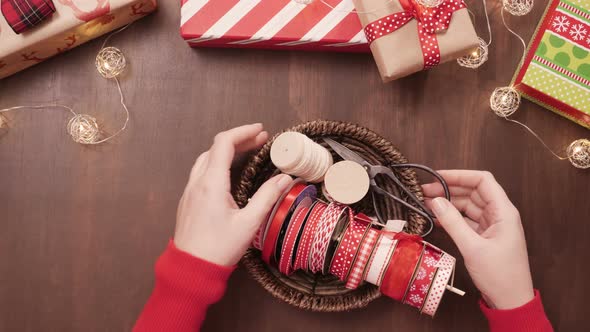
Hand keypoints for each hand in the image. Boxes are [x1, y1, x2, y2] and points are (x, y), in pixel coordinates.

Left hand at [174, 124, 292, 266]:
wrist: (190, 269)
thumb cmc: (219, 248)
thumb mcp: (249, 223)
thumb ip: (267, 197)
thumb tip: (285, 178)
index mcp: (211, 183)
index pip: (224, 143)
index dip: (243, 132)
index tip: (260, 130)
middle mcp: (197, 182)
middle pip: (215, 148)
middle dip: (238, 140)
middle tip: (260, 140)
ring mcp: (190, 191)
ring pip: (206, 159)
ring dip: (226, 151)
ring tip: (247, 152)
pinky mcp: (188, 201)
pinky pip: (201, 172)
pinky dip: (217, 163)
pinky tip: (229, 173)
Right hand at [422, 170, 533, 309]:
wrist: (511, 301)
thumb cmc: (499, 274)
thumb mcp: (472, 247)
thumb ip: (453, 222)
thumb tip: (435, 201)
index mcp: (504, 211)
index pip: (482, 181)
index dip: (460, 175)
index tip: (437, 176)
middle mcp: (499, 214)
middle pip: (473, 192)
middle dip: (449, 189)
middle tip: (424, 191)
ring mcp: (492, 225)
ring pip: (468, 206)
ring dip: (449, 203)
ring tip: (426, 204)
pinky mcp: (485, 236)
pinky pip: (467, 220)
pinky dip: (452, 217)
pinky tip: (436, 218)